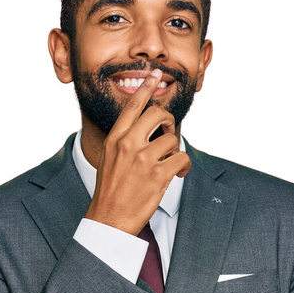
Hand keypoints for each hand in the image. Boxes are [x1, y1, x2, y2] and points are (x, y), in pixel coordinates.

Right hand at [85, 69, 191, 235]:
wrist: (108, 219)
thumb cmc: (110, 191)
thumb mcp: (110, 159)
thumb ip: (124, 141)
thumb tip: (145, 129)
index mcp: (115, 138)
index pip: (133, 105)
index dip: (146, 86)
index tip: (155, 74)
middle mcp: (128, 144)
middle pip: (157, 114)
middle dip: (167, 120)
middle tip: (167, 132)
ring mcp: (144, 159)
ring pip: (172, 138)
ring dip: (175, 150)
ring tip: (170, 163)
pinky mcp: (158, 175)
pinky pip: (181, 158)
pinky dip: (184, 165)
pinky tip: (179, 173)